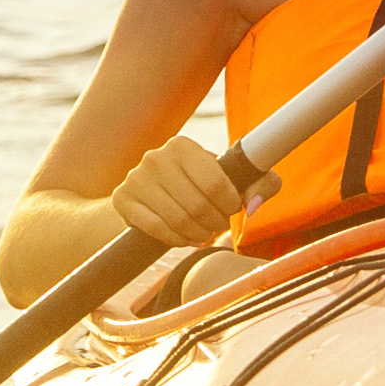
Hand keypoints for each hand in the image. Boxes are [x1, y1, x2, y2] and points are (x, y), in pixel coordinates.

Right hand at [112, 137, 274, 249]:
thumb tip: (252, 206)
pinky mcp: (123, 199)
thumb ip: (260, 184)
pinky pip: (156, 229)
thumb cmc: (202, 182)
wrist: (153, 190)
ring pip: (177, 220)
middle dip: (215, 222)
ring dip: (199, 234)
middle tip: (220, 225)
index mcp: (183, 145)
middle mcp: (156, 157)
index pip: (215, 182)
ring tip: (205, 232)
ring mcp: (136, 178)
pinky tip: (186, 238)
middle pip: (197, 205)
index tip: (233, 209)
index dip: (230, 204)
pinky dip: (177, 240)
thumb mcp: (233, 177)